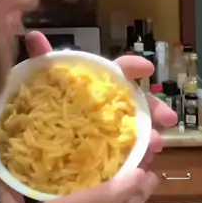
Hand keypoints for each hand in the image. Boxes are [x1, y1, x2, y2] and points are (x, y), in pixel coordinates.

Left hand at [26, 31, 177, 167]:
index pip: (119, 71)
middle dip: (155, 108)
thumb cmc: (43, 110)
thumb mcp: (41, 85)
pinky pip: (128, 159)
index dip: (133, 66)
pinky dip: (137, 161)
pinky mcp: (109, 160)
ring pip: (137, 133)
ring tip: (156, 145)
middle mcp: (109, 108)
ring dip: (150, 136)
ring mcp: (111, 134)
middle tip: (168, 119)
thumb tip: (33, 35)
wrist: (33, 151)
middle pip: (137, 104)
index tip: (148, 69)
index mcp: (97, 86)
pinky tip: (142, 167)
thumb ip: (41, 61)